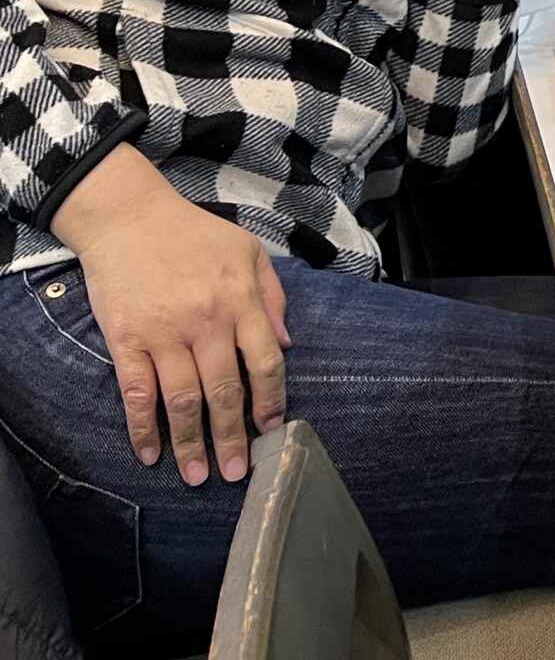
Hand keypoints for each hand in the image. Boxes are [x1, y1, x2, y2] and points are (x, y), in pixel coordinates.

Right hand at [52, 145, 289, 485]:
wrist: (130, 218)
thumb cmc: (195, 233)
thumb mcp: (249, 252)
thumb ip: (272, 298)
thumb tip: (287, 344)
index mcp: (241, 302)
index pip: (265, 363)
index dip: (271, 401)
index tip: (272, 430)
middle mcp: (207, 323)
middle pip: (224, 391)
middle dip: (232, 437)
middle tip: (236, 472)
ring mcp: (164, 334)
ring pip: (182, 401)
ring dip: (191, 442)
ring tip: (197, 476)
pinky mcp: (127, 341)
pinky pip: (137, 394)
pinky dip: (142, 428)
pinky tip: (150, 454)